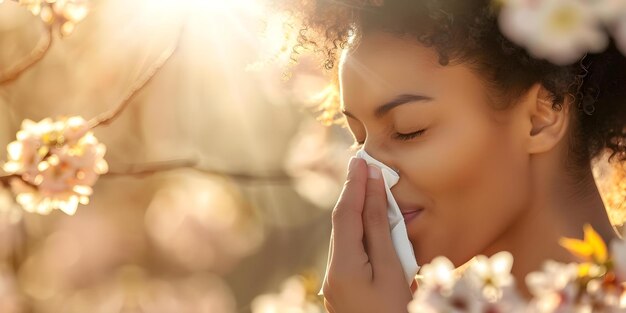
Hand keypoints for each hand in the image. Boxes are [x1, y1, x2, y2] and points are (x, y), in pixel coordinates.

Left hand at [322, 157, 415, 312]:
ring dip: (355, 211)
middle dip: (352, 194)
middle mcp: (332, 273)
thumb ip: (381, 230)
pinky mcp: (343, 288)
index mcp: (344, 267)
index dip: (355, 186)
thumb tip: (374, 192)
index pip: (347, 215)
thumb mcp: (393, 270)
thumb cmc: (396, 311)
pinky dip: (358, 232)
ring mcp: (335, 283)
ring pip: (344, 237)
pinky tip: (367, 220)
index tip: (363, 162)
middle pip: (342, 224)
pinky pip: (349, 251)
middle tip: (361, 166)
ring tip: (365, 185)